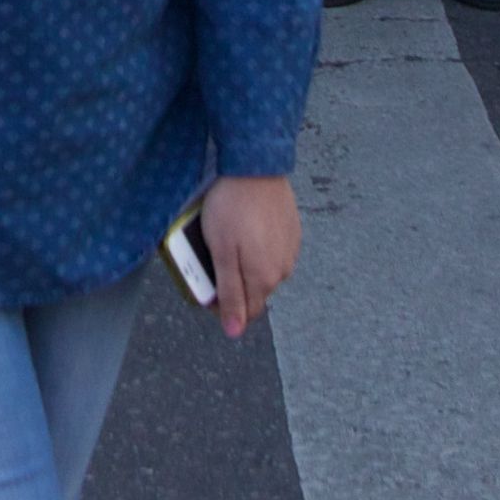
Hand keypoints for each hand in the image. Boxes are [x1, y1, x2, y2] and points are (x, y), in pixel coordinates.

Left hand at [200, 174, 300, 339]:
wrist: (256, 167)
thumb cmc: (232, 208)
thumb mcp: (222, 253)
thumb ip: (230, 294)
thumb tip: (234, 331)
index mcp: (264, 280)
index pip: (245, 313)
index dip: (223, 305)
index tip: (207, 283)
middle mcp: (283, 270)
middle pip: (253, 292)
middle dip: (233, 281)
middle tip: (214, 253)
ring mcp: (290, 251)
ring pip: (263, 271)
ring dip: (246, 263)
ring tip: (229, 236)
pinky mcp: (292, 232)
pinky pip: (271, 251)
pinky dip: (258, 246)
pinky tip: (246, 227)